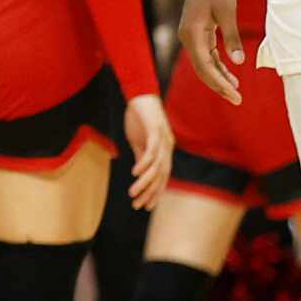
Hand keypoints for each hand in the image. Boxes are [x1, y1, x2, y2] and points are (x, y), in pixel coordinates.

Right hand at [121, 93, 172, 210]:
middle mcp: (167, 148)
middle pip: (161, 176)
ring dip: (145, 182)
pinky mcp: (156, 131)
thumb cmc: (139, 117)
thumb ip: (141, 155)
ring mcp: (163, 140)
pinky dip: (144, 164)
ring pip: (156, 167)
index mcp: (164, 151)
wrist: (140, 95)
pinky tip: (135, 173)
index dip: (155, 192)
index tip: (145, 206)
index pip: (162, 177)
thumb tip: (140, 172)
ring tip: (132, 193)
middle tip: (138, 206)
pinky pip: (151, 151)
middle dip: (150, 193)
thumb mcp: (138, 140)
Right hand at [177, 0, 244, 104]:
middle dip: (219, 85)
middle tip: (237, 99)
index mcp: (192, 34)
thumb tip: (239, 62)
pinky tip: (229, 72)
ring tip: (236, 89)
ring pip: (203, 64)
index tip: (236, 95)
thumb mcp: (227, 12)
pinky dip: (217, 65)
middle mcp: (187, 38)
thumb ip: (232, 38)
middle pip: (202, 70)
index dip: (220, 83)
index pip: (205, 67)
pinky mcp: (197, 33)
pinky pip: (205, 54)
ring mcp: (190, 36)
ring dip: (219, 76)